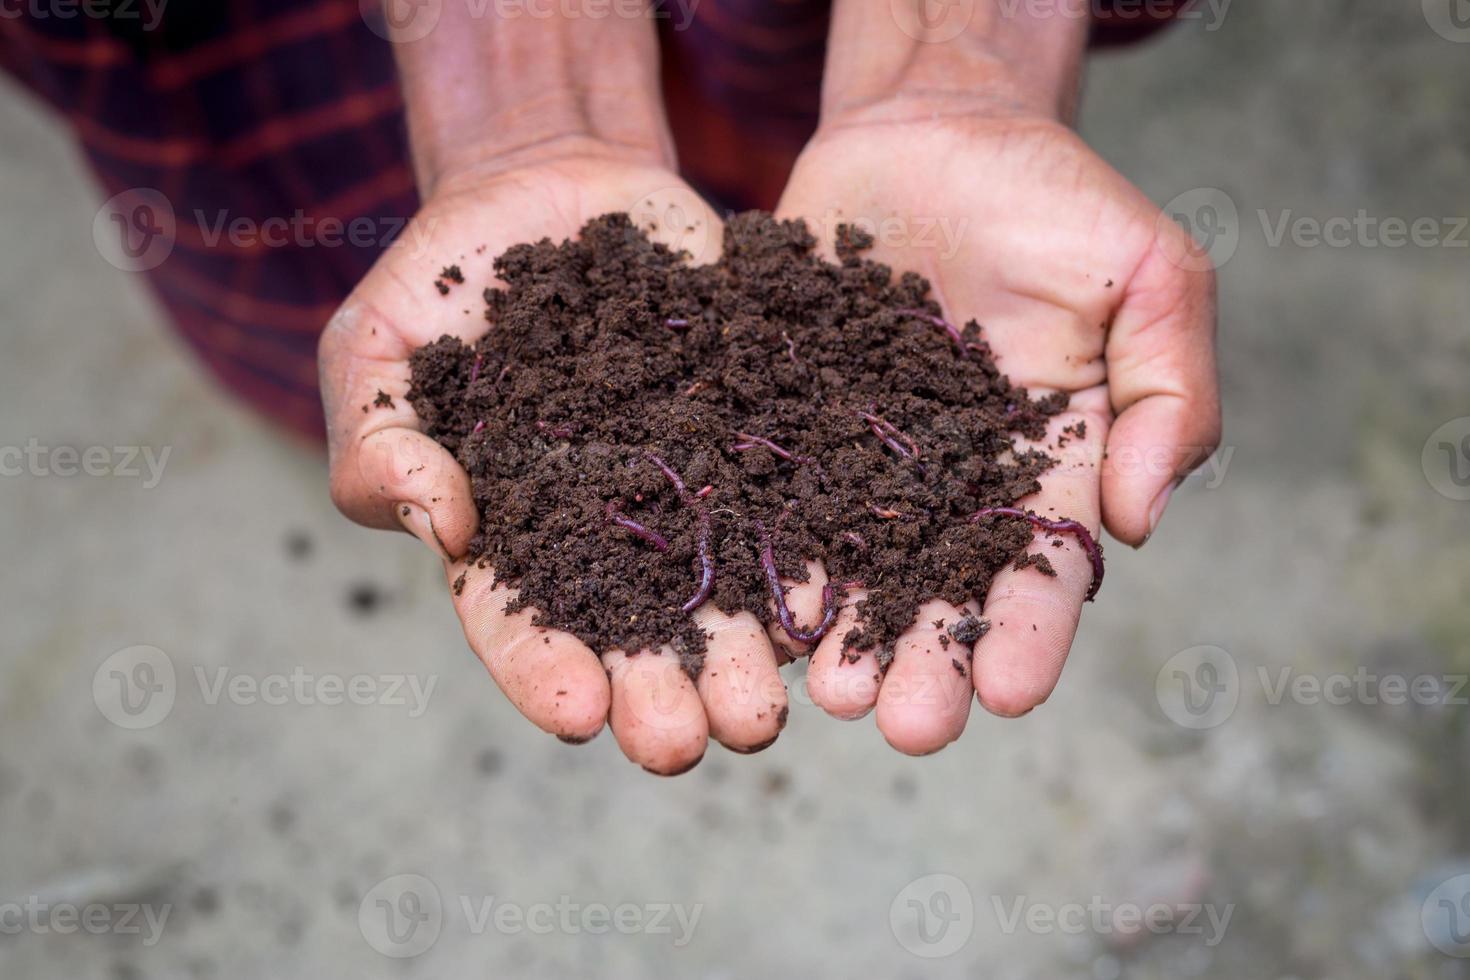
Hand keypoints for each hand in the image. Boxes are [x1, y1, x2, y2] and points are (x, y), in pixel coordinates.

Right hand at [321, 146, 796, 773]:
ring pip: (720, 583)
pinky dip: (808, 545)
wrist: (549, 190)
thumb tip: (444, 526)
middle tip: (688, 743)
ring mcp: (683, 484)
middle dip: (660, 692)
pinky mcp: (746, 429)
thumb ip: (381, 443)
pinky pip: (784, 493)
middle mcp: (605, 531)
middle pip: (631, 630)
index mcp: (509, 533)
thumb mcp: (377, 349)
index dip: (543, 671)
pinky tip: (832, 596)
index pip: (517, 622)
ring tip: (770, 705)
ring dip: (745, 652)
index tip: (579, 714)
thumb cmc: (440, 279)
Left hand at [774, 83, 1218, 751]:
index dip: (1030, 631)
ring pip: (855, 559)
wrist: (932, 127)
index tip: (1011, 695)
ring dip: (844, 632)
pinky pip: (778, 490)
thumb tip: (1138, 523)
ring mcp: (869, 453)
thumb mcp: (1150, 272)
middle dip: (926, 658)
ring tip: (828, 695)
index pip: (1043, 561)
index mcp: (1048, 458)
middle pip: (941, 585)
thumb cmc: (1055, 194)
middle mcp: (955, 477)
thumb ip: (1167, 394)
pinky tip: (760, 606)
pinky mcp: (794, 417)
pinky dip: (770, 547)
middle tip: (903, 724)